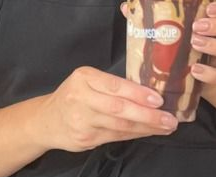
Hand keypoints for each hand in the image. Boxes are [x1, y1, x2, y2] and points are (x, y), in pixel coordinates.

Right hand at [35, 67, 178, 152]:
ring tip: (165, 127)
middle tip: (168, 119)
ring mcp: (82, 120)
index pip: (114, 85)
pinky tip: (148, 132)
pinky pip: (115, 136)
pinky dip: (135, 135)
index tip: (158, 99)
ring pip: (120, 125)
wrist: (46, 120)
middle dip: (147, 115)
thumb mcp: (86, 82)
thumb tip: (147, 92)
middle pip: (119, 108)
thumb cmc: (73, 96)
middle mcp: (81, 97)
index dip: (138, 93)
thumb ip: (110, 85)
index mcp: (83, 77)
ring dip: (146, 127)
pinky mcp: (85, 138)